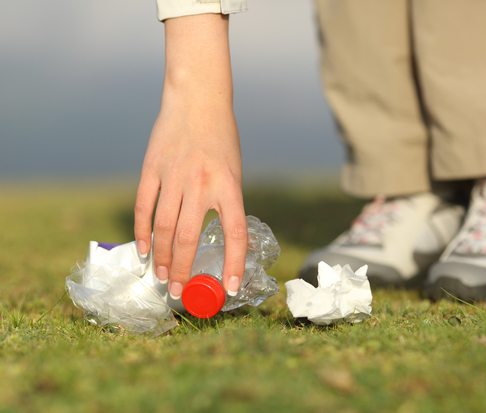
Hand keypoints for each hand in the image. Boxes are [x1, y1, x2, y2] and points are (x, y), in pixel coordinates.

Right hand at [134, 14, 246, 298]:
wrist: (197, 99)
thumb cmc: (221, 139)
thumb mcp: (234, 171)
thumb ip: (227, 203)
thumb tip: (227, 241)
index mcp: (228, 186)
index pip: (234, 234)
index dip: (234, 263)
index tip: (231, 288)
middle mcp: (201, 184)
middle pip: (187, 237)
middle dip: (183, 269)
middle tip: (178, 291)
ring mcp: (173, 176)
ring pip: (162, 227)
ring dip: (160, 257)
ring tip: (160, 277)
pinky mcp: (152, 168)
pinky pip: (144, 206)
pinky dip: (141, 231)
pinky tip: (142, 250)